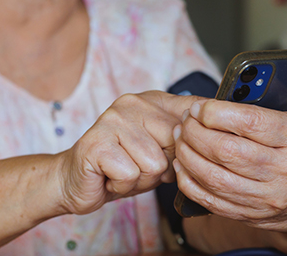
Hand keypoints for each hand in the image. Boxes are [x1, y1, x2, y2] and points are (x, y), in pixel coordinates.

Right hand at [58, 91, 195, 214]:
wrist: (74, 181)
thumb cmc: (121, 166)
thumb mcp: (159, 151)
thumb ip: (181, 140)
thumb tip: (212, 135)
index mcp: (152, 101)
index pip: (194, 108)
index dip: (200, 135)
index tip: (198, 146)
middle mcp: (132, 104)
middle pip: (176, 144)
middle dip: (162, 167)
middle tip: (139, 167)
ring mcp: (112, 120)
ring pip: (154, 164)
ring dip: (140, 179)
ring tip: (123, 172)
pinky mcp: (97, 143)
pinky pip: (130, 175)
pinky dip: (122, 186)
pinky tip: (110, 178)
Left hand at [173, 25, 286, 234]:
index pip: (250, 122)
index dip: (217, 113)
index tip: (200, 107)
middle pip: (227, 150)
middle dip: (196, 134)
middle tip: (185, 121)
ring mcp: (270, 197)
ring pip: (215, 176)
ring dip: (188, 156)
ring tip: (180, 139)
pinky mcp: (254, 215)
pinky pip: (213, 200)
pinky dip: (191, 183)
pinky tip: (184, 167)